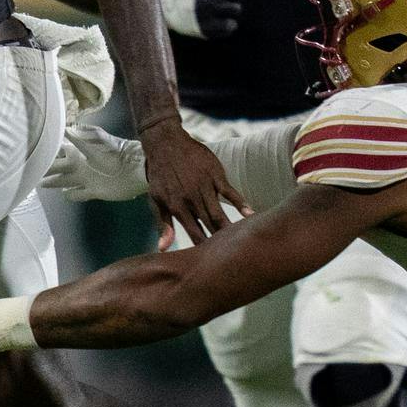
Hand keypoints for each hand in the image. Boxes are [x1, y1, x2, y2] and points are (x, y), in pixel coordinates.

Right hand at [44, 125, 148, 201]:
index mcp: (82, 152)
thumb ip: (85, 135)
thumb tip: (65, 128)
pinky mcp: (95, 191)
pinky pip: (79, 194)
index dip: (49, 152)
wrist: (140, 168)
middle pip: (60, 168)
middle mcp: (82, 165)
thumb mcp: (103, 140)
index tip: (35, 152)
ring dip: (54, 183)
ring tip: (40, 184)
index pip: (61, 152)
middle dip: (46, 169)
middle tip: (30, 172)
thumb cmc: (121, 151)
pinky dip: (72, 194)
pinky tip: (64, 194)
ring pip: (66, 181)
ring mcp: (88, 179)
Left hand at [139, 119, 248, 244]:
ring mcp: (204, 186)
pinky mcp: (215, 175)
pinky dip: (240, 203)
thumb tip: (164, 248)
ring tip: (243, 242)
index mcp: (177, 207)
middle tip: (233, 256)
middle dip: (220, 242)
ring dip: (231, 227)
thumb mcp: (156, 200)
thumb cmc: (160, 174)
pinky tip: (250, 214)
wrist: (165, 143)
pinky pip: (230, 192)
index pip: (194, 233)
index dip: (204, 249)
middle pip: (209, 225)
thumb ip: (163, 225)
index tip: (213, 263)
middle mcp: (192, 199)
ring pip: (220, 212)